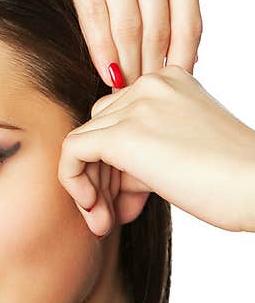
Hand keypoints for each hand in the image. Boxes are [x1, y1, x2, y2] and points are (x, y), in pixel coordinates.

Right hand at [2, 0, 202, 87]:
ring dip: (127, 67)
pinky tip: (101, 70)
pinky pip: (96, 13)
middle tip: (141, 104)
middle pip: (160, 29)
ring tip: (120, 95)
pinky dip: (101, 48)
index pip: (190, 19)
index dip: (180, 62)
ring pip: (130, 26)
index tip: (168, 90)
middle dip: (152, 72)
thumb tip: (162, 31)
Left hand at [58, 65, 254, 234]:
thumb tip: (96, 183)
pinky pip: (72, 152)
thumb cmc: (230, 180)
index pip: (117, 116)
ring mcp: (135, 106)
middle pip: (97, 128)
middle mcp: (149, 84)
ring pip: (82, 142)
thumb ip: (138, 155)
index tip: (130, 200)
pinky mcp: (123, 135)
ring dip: (89, 187)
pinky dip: (74, 183)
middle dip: (101, 177)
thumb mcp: (178, 152)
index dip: (115, 164)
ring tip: (105, 222)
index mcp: (167, 80)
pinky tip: (96, 210)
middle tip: (113, 215)